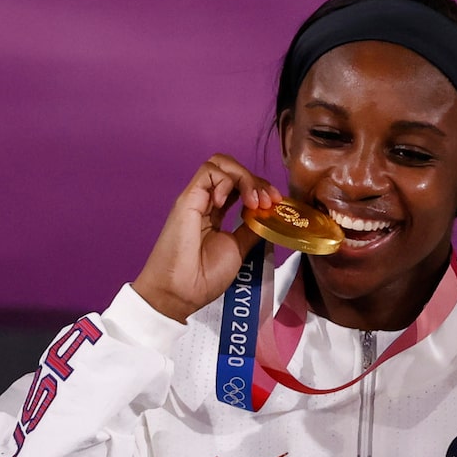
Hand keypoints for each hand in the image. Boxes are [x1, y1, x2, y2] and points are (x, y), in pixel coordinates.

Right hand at [130, 154, 271, 323]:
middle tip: (268, 200)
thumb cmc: (204, 276)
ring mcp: (196, 198)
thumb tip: (268, 215)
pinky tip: (230, 203)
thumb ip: (251, 230)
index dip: (259, 188)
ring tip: (253, 202)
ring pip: (219, 163)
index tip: (275, 203)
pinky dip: (226, 181)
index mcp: (215, 212)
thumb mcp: (238, 249)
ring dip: (244, 178)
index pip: (239, 185)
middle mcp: (205, 200)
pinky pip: (208, 172)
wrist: (181, 292)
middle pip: (231, 169)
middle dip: (255, 179)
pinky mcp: (188, 199)